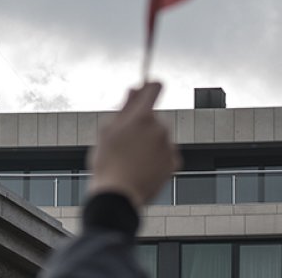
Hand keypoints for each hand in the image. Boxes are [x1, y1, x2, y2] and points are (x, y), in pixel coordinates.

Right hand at [87, 82, 180, 208]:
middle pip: (154, 117)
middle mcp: (160, 128)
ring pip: (159, 136)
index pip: (153, 88)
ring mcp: (169, 146)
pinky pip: (166, 152)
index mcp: (141, 117)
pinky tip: (140, 167)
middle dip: (142, 124)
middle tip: (124, 140)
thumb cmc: (107, 162)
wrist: (118, 195)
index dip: (149, 86)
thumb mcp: (107, 130)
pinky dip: (156, 157)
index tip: (144, 89)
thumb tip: (134, 90)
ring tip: (130, 158)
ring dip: (149, 141)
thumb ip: (124, 107)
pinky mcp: (174, 162)